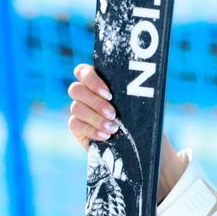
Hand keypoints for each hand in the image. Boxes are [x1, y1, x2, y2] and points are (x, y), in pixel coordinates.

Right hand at [66, 62, 186, 202]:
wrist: (141, 144)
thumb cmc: (141, 120)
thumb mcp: (138, 106)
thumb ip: (128, 94)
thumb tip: (135, 89)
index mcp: (98, 82)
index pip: (83, 72)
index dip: (92, 80)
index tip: (109, 94)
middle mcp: (85, 94)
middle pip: (76, 89)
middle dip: (95, 102)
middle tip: (113, 114)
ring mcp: (79, 110)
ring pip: (76, 108)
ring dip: (95, 118)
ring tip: (113, 128)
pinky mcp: (78, 127)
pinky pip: (75, 124)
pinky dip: (91, 130)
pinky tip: (105, 136)